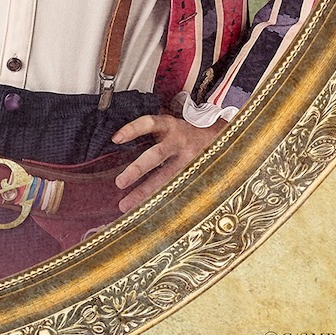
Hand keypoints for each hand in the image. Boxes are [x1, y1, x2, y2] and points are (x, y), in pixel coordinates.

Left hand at [112, 112, 228, 212]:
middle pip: (156, 155)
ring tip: (125, 205)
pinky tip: (146, 211)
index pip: (149, 123)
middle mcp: (179, 141)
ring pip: (165, 178)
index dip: (132, 129)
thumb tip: (118, 143)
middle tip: (119, 182)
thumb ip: (151, 133)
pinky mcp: (194, 174)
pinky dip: (160, 201)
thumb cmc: (185, 132)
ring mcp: (188, 159)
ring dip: (144, 193)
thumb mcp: (169, 125)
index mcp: (169, 125)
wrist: (220, 138)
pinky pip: (175, 189)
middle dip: (137, 169)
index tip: (116, 139)